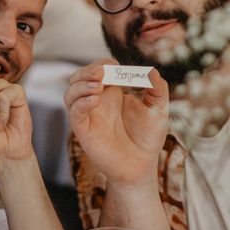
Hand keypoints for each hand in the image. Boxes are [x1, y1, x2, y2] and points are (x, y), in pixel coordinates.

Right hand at [64, 59, 168, 186]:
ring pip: (70, 93)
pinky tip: (96, 100)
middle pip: (77, 78)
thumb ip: (158, 89)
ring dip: (81, 85)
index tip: (115, 65)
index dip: (102, 63)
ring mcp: (88, 116)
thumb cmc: (148, 137)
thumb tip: (152, 71)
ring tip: (98, 85)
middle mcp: (96, 102)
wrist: (142, 166)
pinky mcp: (84, 131)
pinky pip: (74, 113)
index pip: (97, 70)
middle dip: (87, 70)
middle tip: (101, 72)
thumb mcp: (158, 109)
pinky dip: (81, 103)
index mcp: (111, 93)